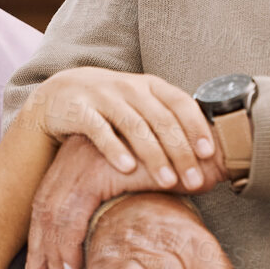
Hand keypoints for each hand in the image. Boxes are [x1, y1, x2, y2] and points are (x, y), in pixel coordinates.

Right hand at [18, 66, 215, 191]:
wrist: (61, 92)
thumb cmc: (112, 104)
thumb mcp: (141, 104)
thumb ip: (167, 119)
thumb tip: (205, 153)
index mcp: (150, 85)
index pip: (180, 103)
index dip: (196, 127)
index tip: (208, 154)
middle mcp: (129, 87)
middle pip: (161, 120)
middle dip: (181, 152)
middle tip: (194, 180)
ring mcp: (103, 96)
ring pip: (134, 126)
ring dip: (154, 155)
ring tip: (167, 182)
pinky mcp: (79, 109)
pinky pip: (99, 130)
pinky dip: (114, 149)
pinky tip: (127, 169)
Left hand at [25, 134, 225, 268]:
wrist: (206, 149)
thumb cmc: (178, 169)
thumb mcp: (135, 185)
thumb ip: (113, 204)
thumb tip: (101, 242)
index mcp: (80, 155)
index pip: (49, 202)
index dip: (42, 238)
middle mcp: (75, 154)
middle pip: (44, 209)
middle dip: (40, 252)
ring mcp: (83, 159)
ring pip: (53, 215)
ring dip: (53, 256)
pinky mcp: (97, 170)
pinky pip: (72, 215)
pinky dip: (70, 245)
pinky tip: (74, 268)